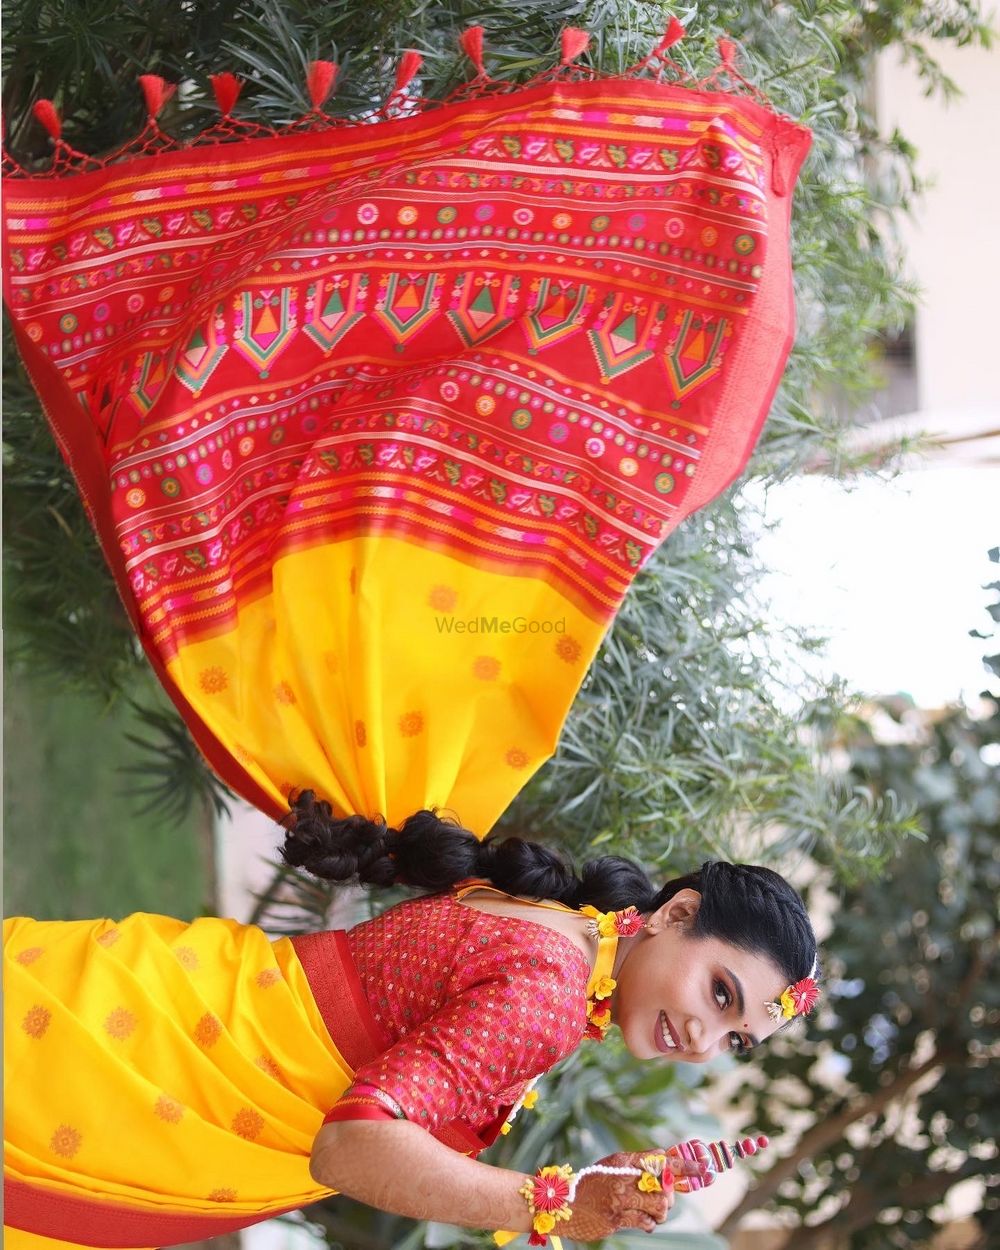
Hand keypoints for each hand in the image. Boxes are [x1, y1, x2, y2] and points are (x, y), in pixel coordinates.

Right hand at [560, 1150, 712, 1240]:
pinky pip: (646, 1223)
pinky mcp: (616, 1219)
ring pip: (658, 1206)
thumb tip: (666, 1155)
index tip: (702, 1168)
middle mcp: (622, 1177)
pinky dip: (649, 1223)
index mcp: (623, 1160)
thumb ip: (638, 1162)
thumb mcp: (613, 1165)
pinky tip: (642, 1220)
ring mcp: (619, 1199)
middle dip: (670, 1195)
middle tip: (665, 1198)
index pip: (660, 1159)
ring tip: (651, 1211)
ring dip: (661, 1211)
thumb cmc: (592, 1185)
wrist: (564, 1205)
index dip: (683, 1165)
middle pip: (663, 1185)